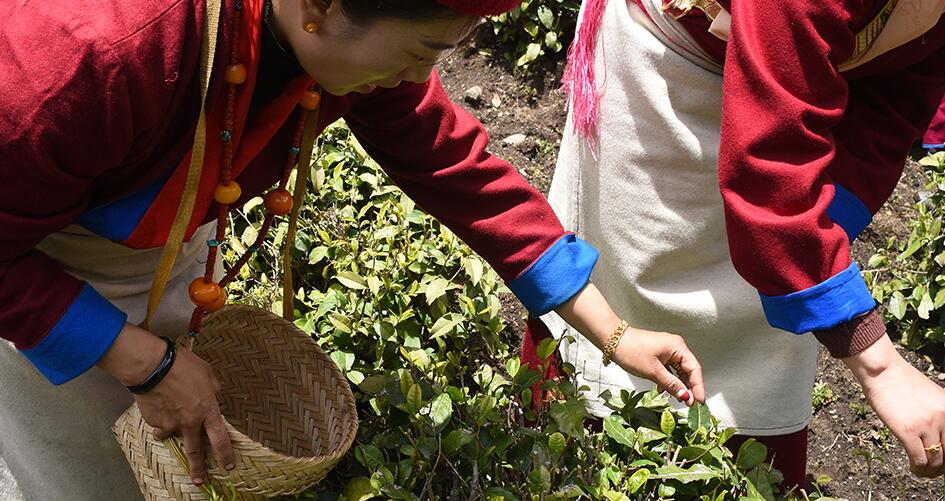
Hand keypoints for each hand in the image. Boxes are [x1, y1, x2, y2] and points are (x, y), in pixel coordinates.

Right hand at [97, 324, 235, 484]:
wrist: (153, 366)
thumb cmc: (183, 365)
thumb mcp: (207, 373)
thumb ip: (213, 388)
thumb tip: (214, 395)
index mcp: (208, 409)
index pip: (220, 438)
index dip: (225, 454)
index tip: (228, 466)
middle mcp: (191, 421)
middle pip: (196, 450)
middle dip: (198, 468)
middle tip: (199, 481)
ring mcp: (172, 424)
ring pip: (173, 436)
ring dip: (171, 433)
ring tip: (167, 423)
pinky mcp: (155, 422)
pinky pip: (159, 424)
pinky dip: (159, 418)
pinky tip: (157, 403)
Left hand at [553, 283, 704, 405]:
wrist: (612, 340)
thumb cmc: (631, 351)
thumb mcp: (653, 371)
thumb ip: (671, 384)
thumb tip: (685, 396)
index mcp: (677, 347)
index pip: (694, 369)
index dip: (698, 387)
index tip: (699, 402)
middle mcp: (675, 347)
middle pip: (688, 370)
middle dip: (689, 388)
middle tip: (690, 405)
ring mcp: (666, 351)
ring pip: (678, 371)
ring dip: (678, 385)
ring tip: (679, 400)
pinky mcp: (658, 355)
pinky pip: (669, 369)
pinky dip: (669, 380)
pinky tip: (664, 391)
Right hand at [844, 335, 944, 476]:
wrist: (882, 371)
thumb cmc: (901, 380)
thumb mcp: (932, 395)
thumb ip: (939, 413)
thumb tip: (939, 434)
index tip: (943, 461)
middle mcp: (943, 418)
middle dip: (942, 466)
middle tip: (933, 470)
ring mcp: (926, 425)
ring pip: (936, 461)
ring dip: (930, 471)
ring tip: (922, 472)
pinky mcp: (908, 431)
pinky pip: (919, 460)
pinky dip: (918, 469)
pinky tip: (913, 469)